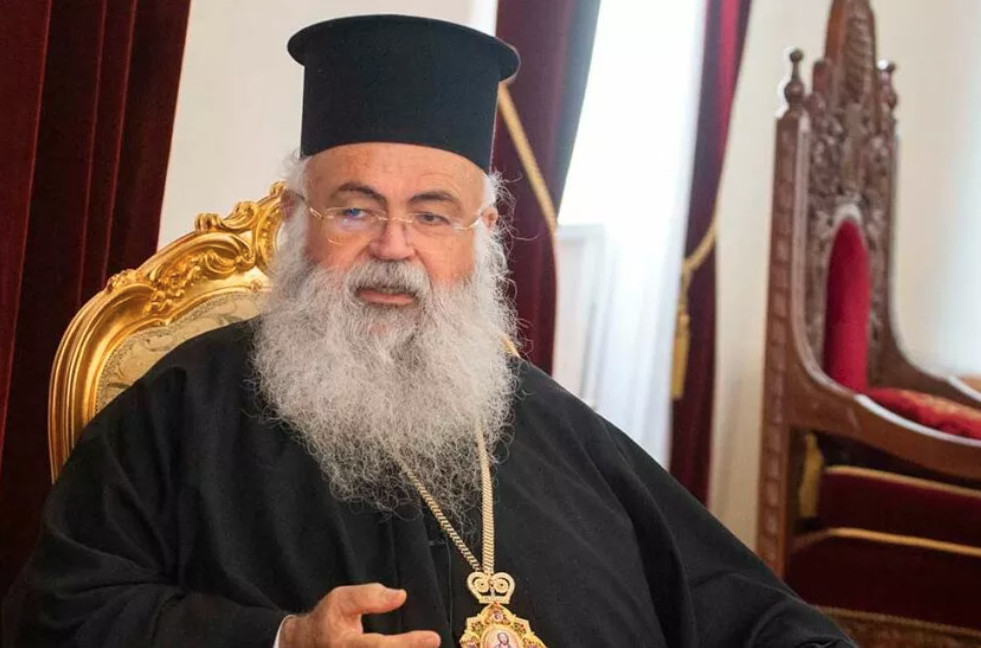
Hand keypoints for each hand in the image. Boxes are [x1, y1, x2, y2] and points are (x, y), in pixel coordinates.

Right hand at [279, 583, 440, 647]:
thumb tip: (400, 596)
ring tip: (426, 646)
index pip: (381, 647)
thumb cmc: (327, 620)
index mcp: (347, 645)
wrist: (304, 644)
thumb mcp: (341, 600)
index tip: (432, 638)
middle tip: (434, 643)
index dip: (408, 643)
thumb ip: (369, 596)